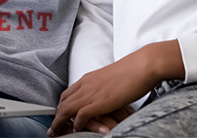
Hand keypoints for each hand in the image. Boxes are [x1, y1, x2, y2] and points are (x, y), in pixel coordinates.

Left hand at [49, 42, 182, 135]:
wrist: (143, 65)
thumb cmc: (133, 71)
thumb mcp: (112, 79)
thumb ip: (103, 87)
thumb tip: (105, 95)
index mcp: (89, 78)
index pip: (68, 93)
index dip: (61, 105)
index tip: (58, 115)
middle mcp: (86, 84)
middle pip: (63, 102)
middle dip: (56, 116)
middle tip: (53, 128)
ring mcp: (91, 92)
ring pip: (66, 109)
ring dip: (60, 122)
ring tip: (56, 132)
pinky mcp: (99, 101)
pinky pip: (80, 115)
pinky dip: (76, 124)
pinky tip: (76, 130)